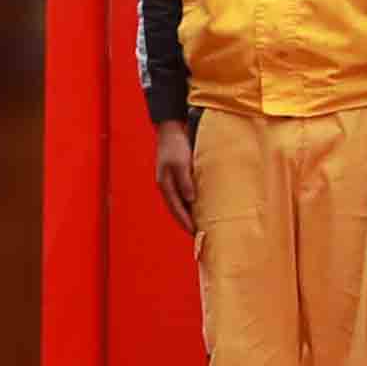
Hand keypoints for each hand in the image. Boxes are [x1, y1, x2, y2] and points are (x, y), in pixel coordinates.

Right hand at [150, 116, 202, 233]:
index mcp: (165, 185)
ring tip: (202, 225)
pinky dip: (192, 204)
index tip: (196, 233)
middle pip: (177, 210)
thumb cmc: (175, 145)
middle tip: (200, 235)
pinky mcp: (179, 177)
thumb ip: (185, 181)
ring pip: (181, 204)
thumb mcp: (181, 163)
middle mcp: (167, 187)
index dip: (186, 222)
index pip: (176, 209)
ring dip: (190, 214)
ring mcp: (172, 183)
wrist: (172, 129)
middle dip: (187, 223)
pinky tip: (201, 207)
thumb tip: (191, 200)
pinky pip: (185, 195)